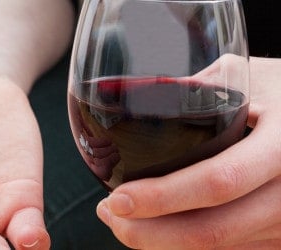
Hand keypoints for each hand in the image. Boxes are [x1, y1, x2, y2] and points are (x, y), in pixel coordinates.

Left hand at [96, 57, 280, 248]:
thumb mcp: (251, 77)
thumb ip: (203, 87)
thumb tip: (146, 95)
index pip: (218, 181)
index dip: (162, 197)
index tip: (118, 199)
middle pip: (213, 231)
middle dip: (149, 233)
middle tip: (111, 215)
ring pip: (219, 247)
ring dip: (162, 241)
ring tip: (124, 221)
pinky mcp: (280, 235)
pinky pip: (230, 248)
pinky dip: (187, 242)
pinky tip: (161, 227)